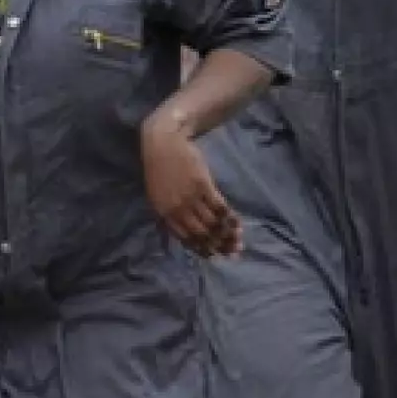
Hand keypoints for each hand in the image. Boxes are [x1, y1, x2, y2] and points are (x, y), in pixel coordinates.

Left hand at [141, 114, 243, 260]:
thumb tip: (183, 231)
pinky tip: (238, 222)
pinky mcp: (203, 185)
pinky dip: (230, 217)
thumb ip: (169, 213)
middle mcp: (177, 209)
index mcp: (164, 213)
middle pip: (201, 233)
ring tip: (239, 238)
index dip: (202, 248)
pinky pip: (219, 207)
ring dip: (228, 233)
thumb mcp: (157, 195)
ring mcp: (190, 198)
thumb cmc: (159, 168)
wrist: (164, 143)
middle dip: (219, 245)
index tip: (216, 254)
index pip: (186, 238)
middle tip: (234, 251)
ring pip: (212, 222)